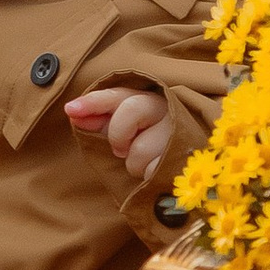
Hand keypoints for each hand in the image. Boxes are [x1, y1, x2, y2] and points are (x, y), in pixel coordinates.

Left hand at [66, 73, 227, 187]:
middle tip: (121, 148)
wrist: (199, 169)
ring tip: (147, 161)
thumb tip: (73, 113)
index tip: (70, 109)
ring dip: (134, 162)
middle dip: (118, 133)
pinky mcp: (187, 156)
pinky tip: (160, 170)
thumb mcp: (128, 130)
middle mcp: (167, 108)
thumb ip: (102, 121)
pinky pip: (151, 169)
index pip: (120, 94)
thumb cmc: (156, 145)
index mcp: (151, 98)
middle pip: (131, 109)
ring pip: (139, 148)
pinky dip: (149, 174)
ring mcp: (179, 131)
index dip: (94, 101)